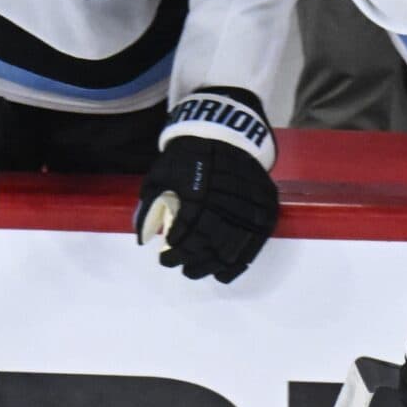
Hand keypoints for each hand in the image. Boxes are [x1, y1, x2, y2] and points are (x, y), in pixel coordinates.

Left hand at [137, 93, 278, 282]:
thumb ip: (150, 205)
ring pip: (231, 247)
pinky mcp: (263, 208)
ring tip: (199, 271)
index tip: (165, 259)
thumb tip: (142, 237)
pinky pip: (254, 242)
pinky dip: (239, 262)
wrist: (225, 133)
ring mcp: (247, 205)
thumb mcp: (161, 174)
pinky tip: (224, 273)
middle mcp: (223, 201)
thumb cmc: (188, 156)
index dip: (174, 252)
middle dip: (192, 261)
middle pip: (208, 243)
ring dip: (212, 265)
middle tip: (182, 268)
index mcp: (196, 193)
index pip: (185, 234)